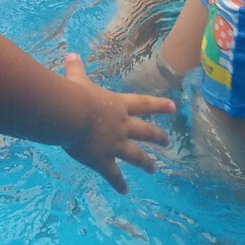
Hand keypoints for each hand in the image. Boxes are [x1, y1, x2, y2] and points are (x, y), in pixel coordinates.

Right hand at [61, 53, 173, 193]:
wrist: (71, 116)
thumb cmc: (75, 95)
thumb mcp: (76, 79)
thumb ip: (76, 69)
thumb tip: (71, 54)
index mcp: (118, 106)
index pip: (143, 104)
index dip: (159, 105)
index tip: (174, 107)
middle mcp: (121, 126)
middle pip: (145, 132)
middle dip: (158, 137)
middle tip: (167, 141)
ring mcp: (114, 145)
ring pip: (136, 155)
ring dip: (146, 163)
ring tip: (153, 169)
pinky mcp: (103, 160)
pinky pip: (113, 174)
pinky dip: (119, 183)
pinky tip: (124, 191)